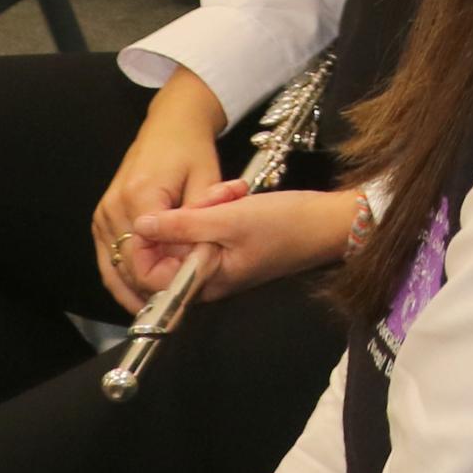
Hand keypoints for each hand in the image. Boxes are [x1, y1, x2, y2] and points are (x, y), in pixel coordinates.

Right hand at [93, 71, 230, 312]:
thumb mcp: (207, 181)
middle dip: (153, 291)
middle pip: (125, 270)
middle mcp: (112, 209)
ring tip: (163, 307)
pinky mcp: (101, 218)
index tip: (190, 289)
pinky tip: (143, 294)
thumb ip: (200, 220)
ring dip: (136, 290)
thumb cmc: (192, 149)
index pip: (143, 261)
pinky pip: (106, 259)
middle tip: (180, 305)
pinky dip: (123, 278)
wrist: (170, 123)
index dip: (166, 282)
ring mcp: (102, 215)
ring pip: (111, 270)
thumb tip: (199, 259)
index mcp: (139, 198)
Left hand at [126, 185, 364, 308]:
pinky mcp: (232, 246)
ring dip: (204, 207)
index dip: (146, 245)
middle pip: (170, 251)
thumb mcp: (229, 219)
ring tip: (230, 191)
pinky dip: (217, 209)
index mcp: (205, 281)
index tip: (155, 214)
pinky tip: (236, 194)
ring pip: (190, 234)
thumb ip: (182, 224)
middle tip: (211, 194)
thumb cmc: (287, 225)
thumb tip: (140, 226)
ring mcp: (220, 262)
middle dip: (183, 217)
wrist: (331, 222)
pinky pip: (209, 228)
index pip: (151, 275)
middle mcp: (208, 278)